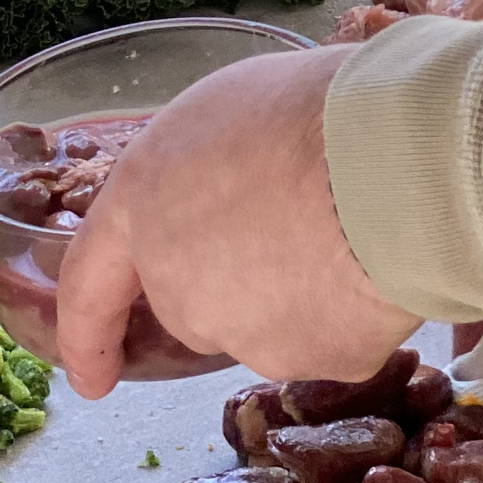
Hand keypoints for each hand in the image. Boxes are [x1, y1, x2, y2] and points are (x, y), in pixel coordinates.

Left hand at [53, 46, 416, 398]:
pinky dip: (352, 313)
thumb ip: (195, 174)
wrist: (396, 156)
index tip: (90, 377)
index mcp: (141, 207)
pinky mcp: (312, 362)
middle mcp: (177, 286)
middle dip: (235, 277)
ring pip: (267, 325)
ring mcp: (242, 334)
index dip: (87, 335)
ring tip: (350, 223)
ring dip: (297, 291)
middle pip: (196, 304)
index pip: (91, 285)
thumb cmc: (311, 105)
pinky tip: (378, 260)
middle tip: (298, 216)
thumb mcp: (225, 109)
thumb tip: (220, 195)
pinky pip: (332, 340)